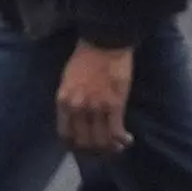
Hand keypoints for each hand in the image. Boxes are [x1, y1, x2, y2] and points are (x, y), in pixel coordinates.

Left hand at [54, 40, 134, 155]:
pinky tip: (127, 139)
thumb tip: (73, 116)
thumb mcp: (68, 80)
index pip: (65, 134)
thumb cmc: (85, 57)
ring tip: (117, 145)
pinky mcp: (114, 105)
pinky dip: (122, 140)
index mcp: (63, 101)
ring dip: (110, 147)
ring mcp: (95, 108)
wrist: (104, 42)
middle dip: (94, 148)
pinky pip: (116, 132)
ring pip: (101, 140)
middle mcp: (77, 108)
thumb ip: (69, 99)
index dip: (75, 144)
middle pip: (84, 141)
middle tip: (103, 147)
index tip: (84, 145)